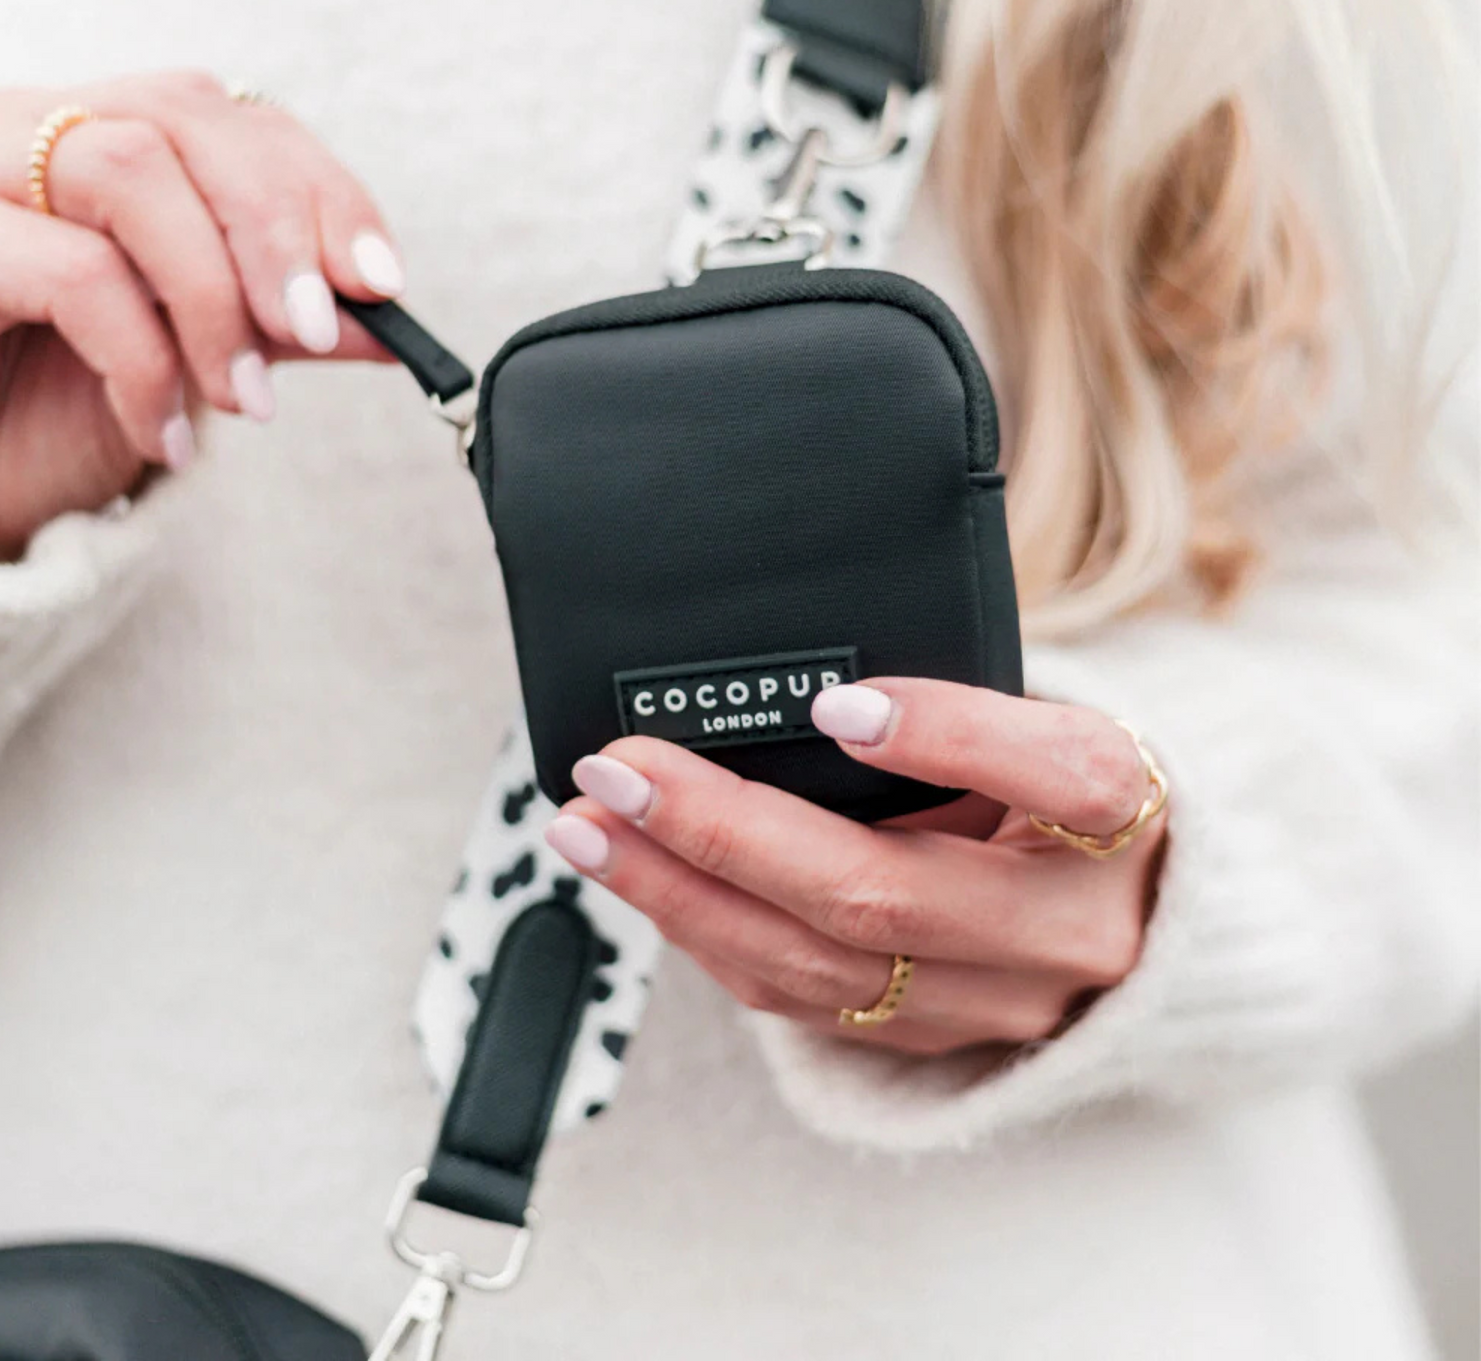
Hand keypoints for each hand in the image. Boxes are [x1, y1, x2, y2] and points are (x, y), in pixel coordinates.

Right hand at [0, 73, 402, 559]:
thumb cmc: (58, 413)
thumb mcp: (196, 361)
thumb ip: (279, 326)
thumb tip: (386, 322)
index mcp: (103, 137)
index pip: (231, 116)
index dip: (321, 191)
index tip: (382, 282)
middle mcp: (34, 130)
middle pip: (182, 116)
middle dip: (275, 230)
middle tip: (315, 332)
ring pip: (126, 171)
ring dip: (213, 297)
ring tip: (247, 400)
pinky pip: (71, 272)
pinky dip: (144, 362)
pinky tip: (163, 434)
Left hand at [545, 679, 1166, 1057]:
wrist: (1134, 916)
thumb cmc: (1068, 790)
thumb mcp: (1048, 720)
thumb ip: (955, 706)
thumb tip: (798, 686)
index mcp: (1121, 810)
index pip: (1054, 774)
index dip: (942, 737)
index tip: (836, 705)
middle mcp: (1063, 925)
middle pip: (885, 894)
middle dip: (728, 831)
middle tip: (620, 769)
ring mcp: (995, 1001)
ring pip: (818, 964)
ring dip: (683, 894)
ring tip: (592, 829)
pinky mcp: (933, 1039)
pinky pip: (802, 999)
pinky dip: (710, 934)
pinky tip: (646, 879)